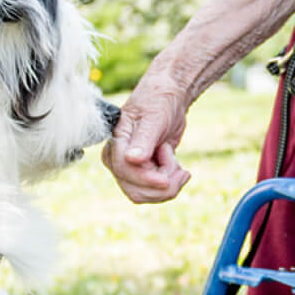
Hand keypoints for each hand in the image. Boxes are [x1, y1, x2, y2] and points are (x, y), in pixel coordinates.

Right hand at [104, 73, 191, 203]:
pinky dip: (171, 184)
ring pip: (145, 195)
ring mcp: (131, 169)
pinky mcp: (144, 174)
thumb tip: (132, 159)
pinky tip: (178, 167)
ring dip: (167, 186)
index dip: (146, 179)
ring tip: (177, 162)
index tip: (167, 178)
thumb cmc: (158, 101)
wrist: (169, 99)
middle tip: (179, 166)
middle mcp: (118, 159)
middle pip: (134, 190)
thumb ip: (143, 140)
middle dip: (161, 186)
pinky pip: (155, 192)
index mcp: (116, 143)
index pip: (124, 170)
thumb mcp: (154, 117)